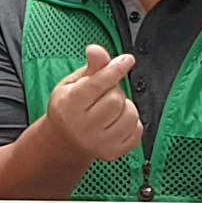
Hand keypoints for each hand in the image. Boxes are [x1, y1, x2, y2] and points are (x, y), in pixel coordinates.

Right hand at [43, 47, 142, 161]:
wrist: (64, 141)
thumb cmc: (68, 108)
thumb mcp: (73, 83)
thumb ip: (91, 67)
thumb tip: (97, 50)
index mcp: (69, 106)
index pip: (97, 84)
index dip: (114, 69)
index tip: (126, 60)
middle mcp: (83, 127)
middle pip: (115, 99)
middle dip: (115, 91)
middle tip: (105, 94)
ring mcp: (99, 143)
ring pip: (130, 115)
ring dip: (125, 107)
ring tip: (110, 109)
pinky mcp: (113, 152)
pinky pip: (137, 130)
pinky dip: (132, 122)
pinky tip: (117, 121)